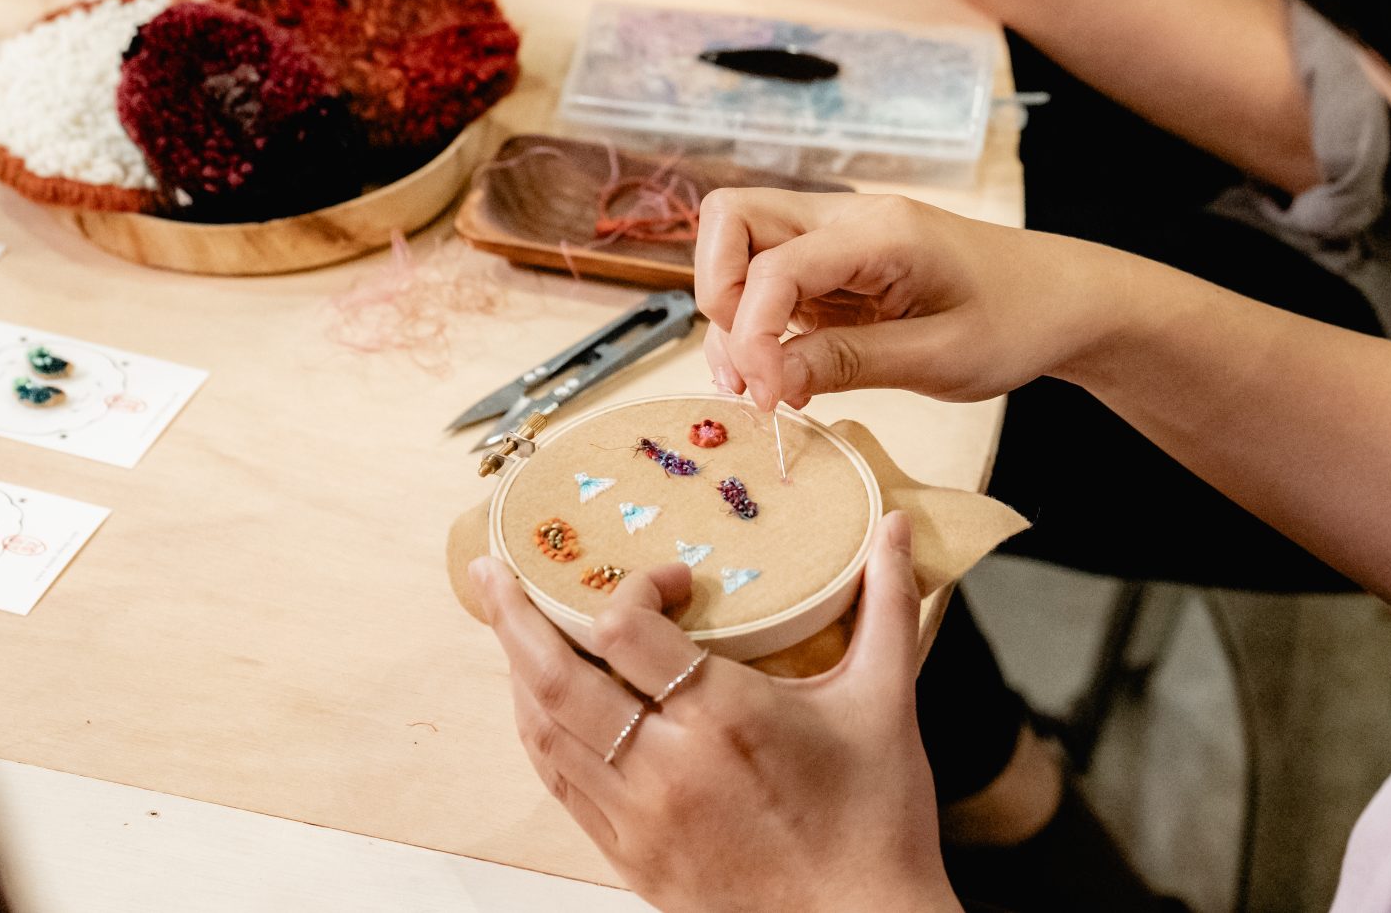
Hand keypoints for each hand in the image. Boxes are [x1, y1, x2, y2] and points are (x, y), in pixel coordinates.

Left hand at [475, 516, 959, 912]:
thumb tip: (897, 532)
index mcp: (723, 719)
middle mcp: (666, 767)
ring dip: (517, 675)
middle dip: (513, 617)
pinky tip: (540, 711)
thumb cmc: (875, 827)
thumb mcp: (885, 703)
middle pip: (553, 678)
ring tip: (508, 631)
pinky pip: (561, 787)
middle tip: (493, 573)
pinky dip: (540, 738)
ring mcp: (640, 819)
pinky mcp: (632, 858)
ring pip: (545, 735)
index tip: (672, 584)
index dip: (634, 589)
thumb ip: (887, 608)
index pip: (624, 630)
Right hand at [694, 189, 1136, 410]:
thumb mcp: (941, 358)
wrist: (1063, 299)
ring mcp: (837, 238)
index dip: (753, 334)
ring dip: (731, 311)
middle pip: (732, 219)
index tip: (768, 398)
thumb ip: (847, 364)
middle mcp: (846, 220)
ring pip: (740, 246)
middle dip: (719, 294)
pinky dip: (757, 322)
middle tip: (749, 368)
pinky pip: (769, 278)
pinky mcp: (835, 265)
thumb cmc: (1018, 321)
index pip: (775, 264)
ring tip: (760, 384)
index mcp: (880, 233)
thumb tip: (766, 382)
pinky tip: (781, 372)